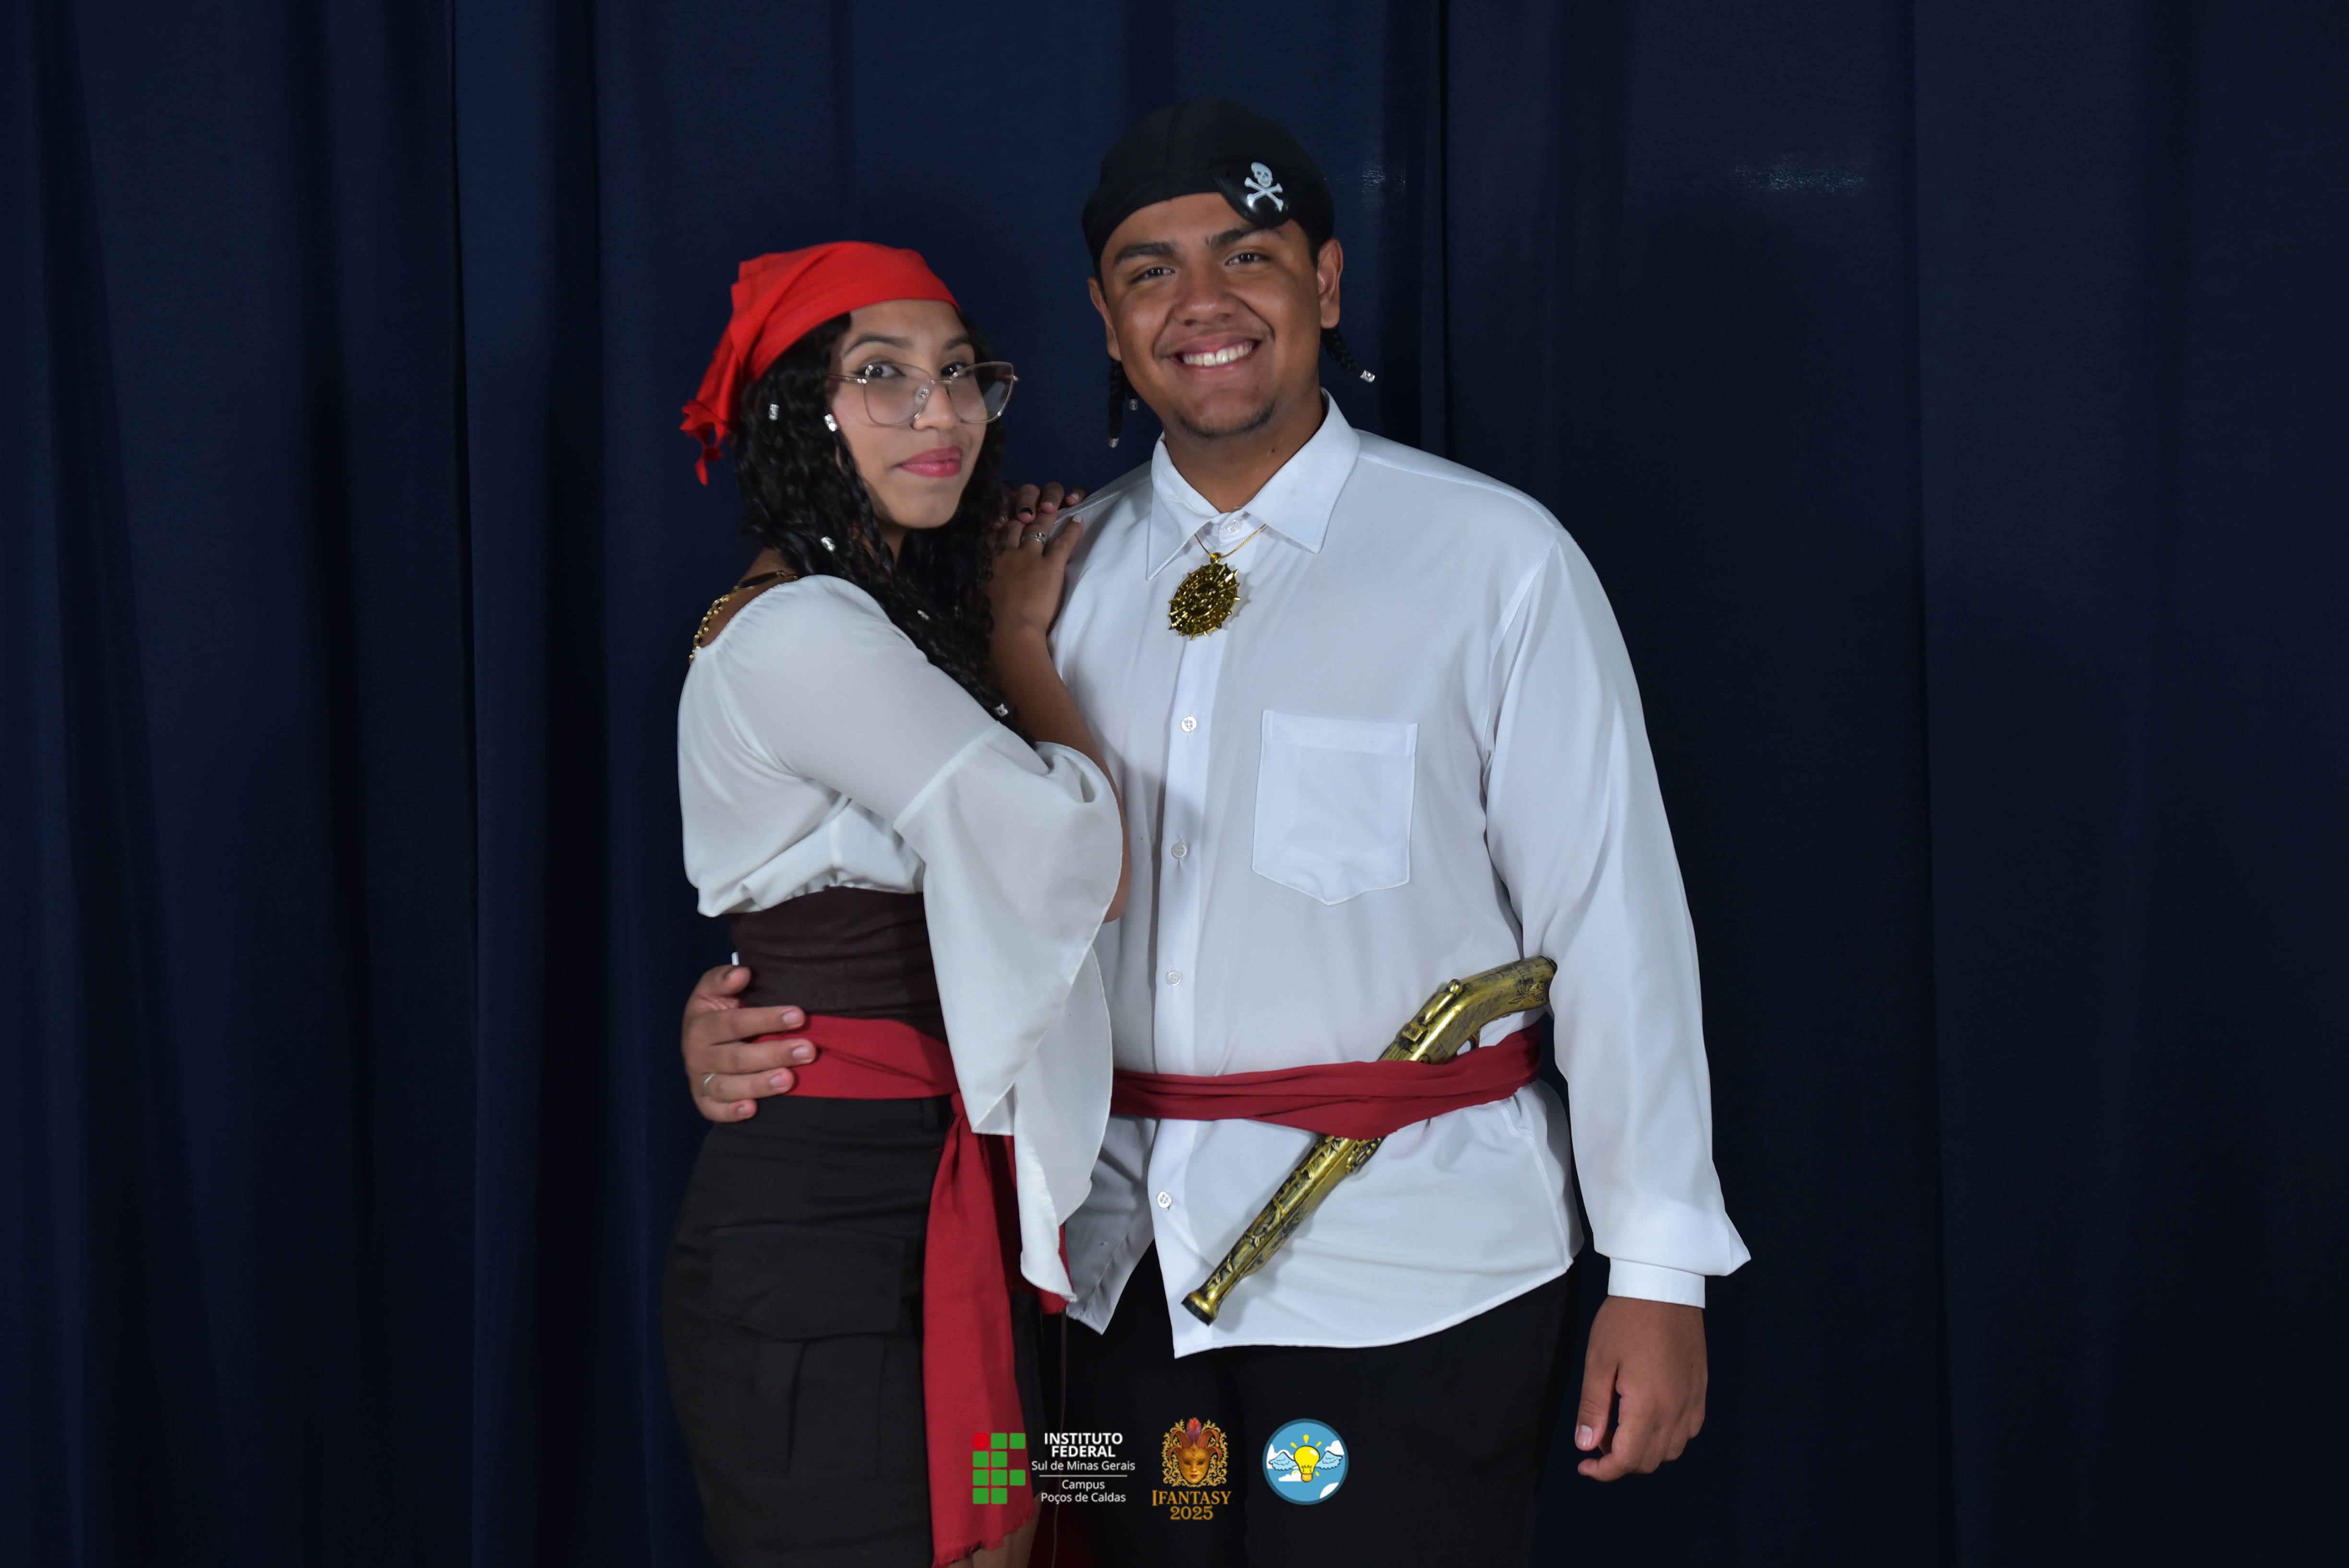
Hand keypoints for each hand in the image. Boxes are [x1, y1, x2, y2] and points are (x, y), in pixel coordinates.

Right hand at [681, 963, 817, 1122]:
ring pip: (727, 1086)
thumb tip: (741, 973)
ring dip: (759, 1084)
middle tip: (808, 1051)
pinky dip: (730, 1112)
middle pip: (737, 1057)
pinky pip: (713, 1110)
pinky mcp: (703, 1100)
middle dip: (774, 1054)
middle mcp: (696, 1054)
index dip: (766, 1019)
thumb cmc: (717, 1010)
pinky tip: (752, 1109)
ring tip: (789, 1080)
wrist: (698, 1039)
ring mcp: (699, 1079)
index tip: (799, 1015)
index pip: (735, 1022)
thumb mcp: (713, 990)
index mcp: (700, 1024)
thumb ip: (724, 979)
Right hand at [989, 482, 1089, 644]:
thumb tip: (992, 581)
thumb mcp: (992, 594)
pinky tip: (1078, 519)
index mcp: (998, 562)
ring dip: (1048, 514)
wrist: (1015, 626)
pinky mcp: (1051, 566)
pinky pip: (1063, 543)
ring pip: (1039, 527)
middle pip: (1020, 525)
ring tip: (1058, 504)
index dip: (1011, 523)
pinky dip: (1072, 530)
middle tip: (1038, 505)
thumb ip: (994, 582)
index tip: (1017, 517)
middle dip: (1028, 511)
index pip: (1003, 535)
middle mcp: (1012, 554)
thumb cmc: (1003, 617)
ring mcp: (1032, 558)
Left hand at [1573, 1295, 1707, 1479]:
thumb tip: (1586, 1446)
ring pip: (1670, 1450)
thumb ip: (1593, 1408)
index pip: (1627, 1460)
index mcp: (1648, 1406)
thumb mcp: (1598, 1361)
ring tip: (1619, 1428)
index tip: (1584, 1466)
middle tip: (1597, 1439)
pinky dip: (1666, 1437)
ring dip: (1643, 1451)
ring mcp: (1693, 1402)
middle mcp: (1676, 1411)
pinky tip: (1647, 1417)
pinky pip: (1687, 1431)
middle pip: (1649, 1461)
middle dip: (1619, 1462)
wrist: (1664, 1285)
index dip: (1603, 1472)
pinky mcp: (1700, 1391)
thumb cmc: (1626, 1319)